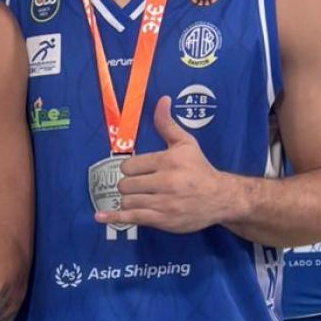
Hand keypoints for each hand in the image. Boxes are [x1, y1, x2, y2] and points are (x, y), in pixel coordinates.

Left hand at [94, 95, 238, 233]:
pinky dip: (114, 217)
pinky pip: (132, 218)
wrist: (220, 197)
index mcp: (168, 161)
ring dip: (129, 199)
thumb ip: (167, 124)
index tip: (138, 171)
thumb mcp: (186, 143)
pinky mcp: (163, 220)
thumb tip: (162, 100)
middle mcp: (166, 182)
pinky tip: (100, 216)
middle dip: (128, 185)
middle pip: (125, 185)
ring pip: (128, 201)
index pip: (129, 166)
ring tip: (140, 197)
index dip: (130, 169)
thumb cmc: (199, 168)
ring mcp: (164, 204)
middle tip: (139, 185)